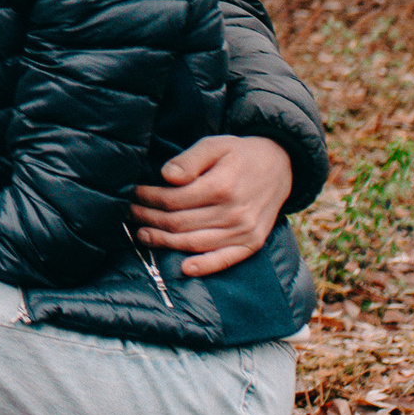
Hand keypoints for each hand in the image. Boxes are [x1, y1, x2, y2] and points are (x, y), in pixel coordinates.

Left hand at [130, 133, 293, 274]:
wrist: (281, 166)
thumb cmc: (241, 154)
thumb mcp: (215, 145)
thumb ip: (189, 160)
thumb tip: (166, 176)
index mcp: (222, 186)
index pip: (173, 200)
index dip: (149, 199)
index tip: (134, 194)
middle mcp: (234, 212)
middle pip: (179, 223)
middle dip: (150, 219)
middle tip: (131, 214)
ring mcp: (244, 231)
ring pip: (194, 243)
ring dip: (165, 242)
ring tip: (143, 234)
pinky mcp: (252, 243)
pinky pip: (225, 259)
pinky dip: (205, 266)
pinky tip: (184, 269)